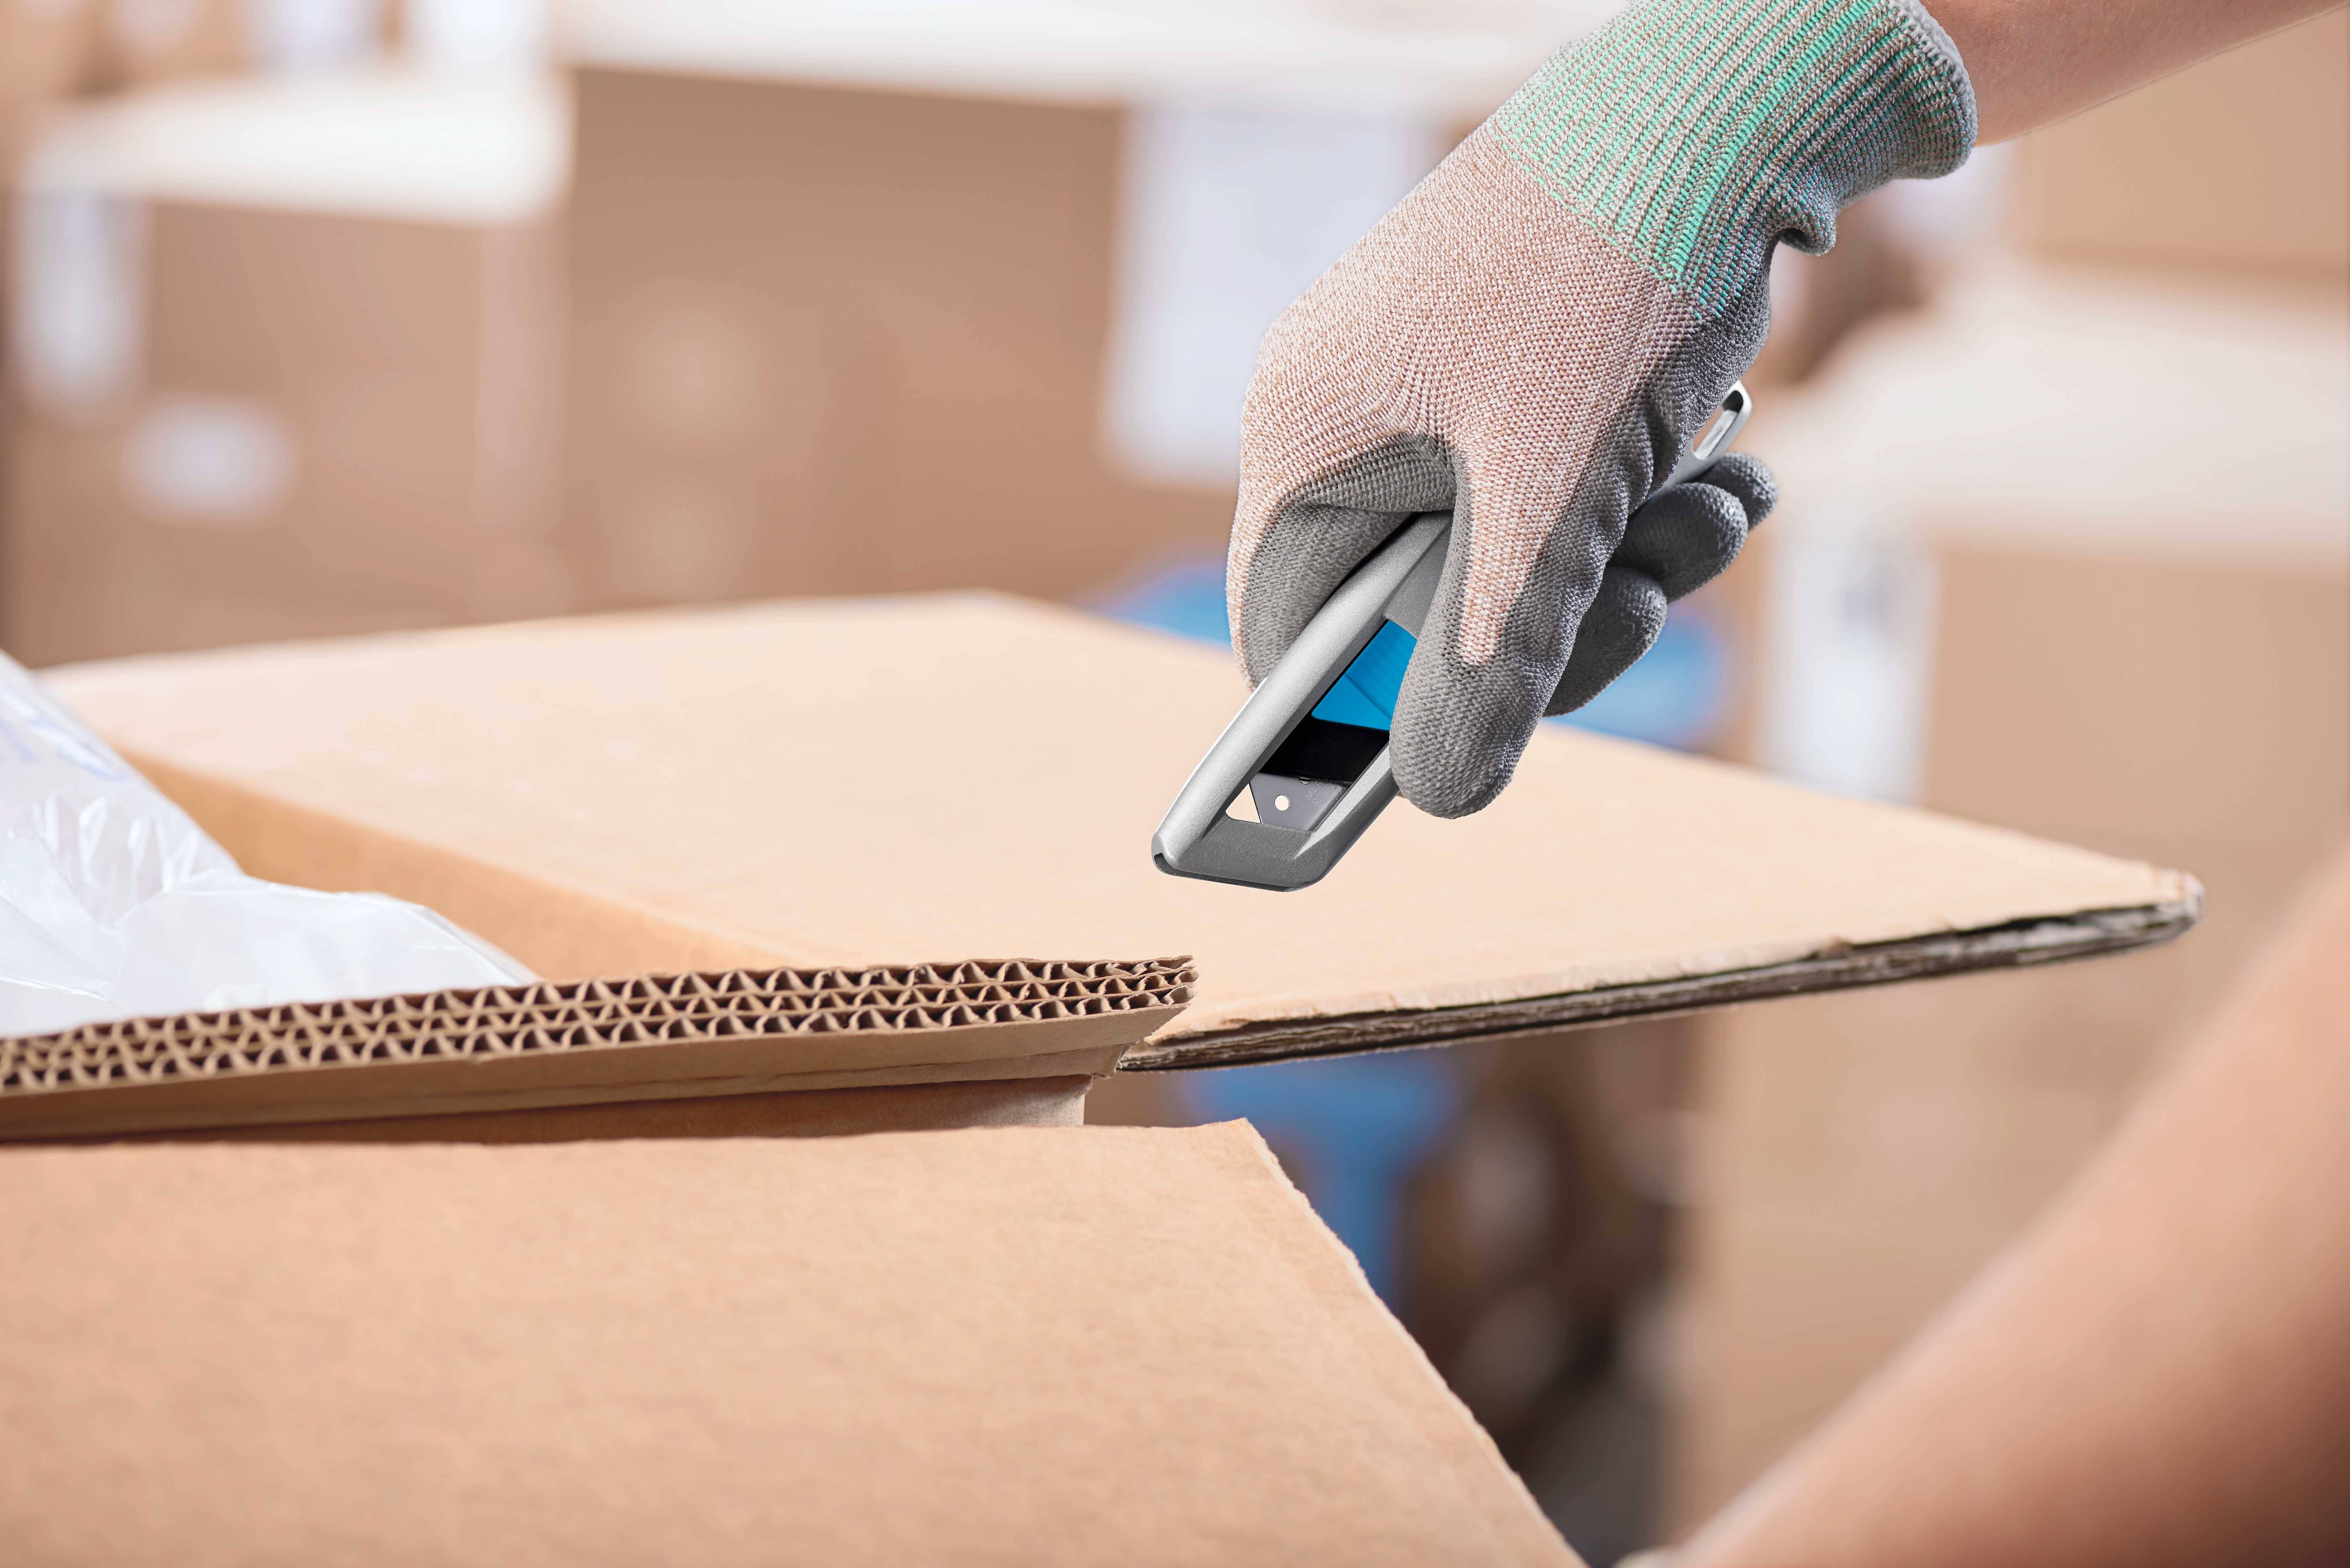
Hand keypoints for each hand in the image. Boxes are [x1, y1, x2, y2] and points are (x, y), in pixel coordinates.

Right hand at [1228, 0, 1972, 816]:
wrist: (1731, 97)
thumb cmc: (1615, 271)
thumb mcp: (1552, 502)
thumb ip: (1491, 662)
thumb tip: (1440, 798)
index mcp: (1311, 437)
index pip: (1295, 640)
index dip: (1373, 719)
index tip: (1465, 755)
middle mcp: (1353, 417)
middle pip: (1424, 612)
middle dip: (1559, 624)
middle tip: (1654, 596)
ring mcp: (1433, 395)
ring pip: (1513, 560)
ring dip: (1629, 564)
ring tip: (1720, 505)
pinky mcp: (1516, 380)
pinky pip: (1561, 497)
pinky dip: (1645, 505)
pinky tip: (1723, 470)